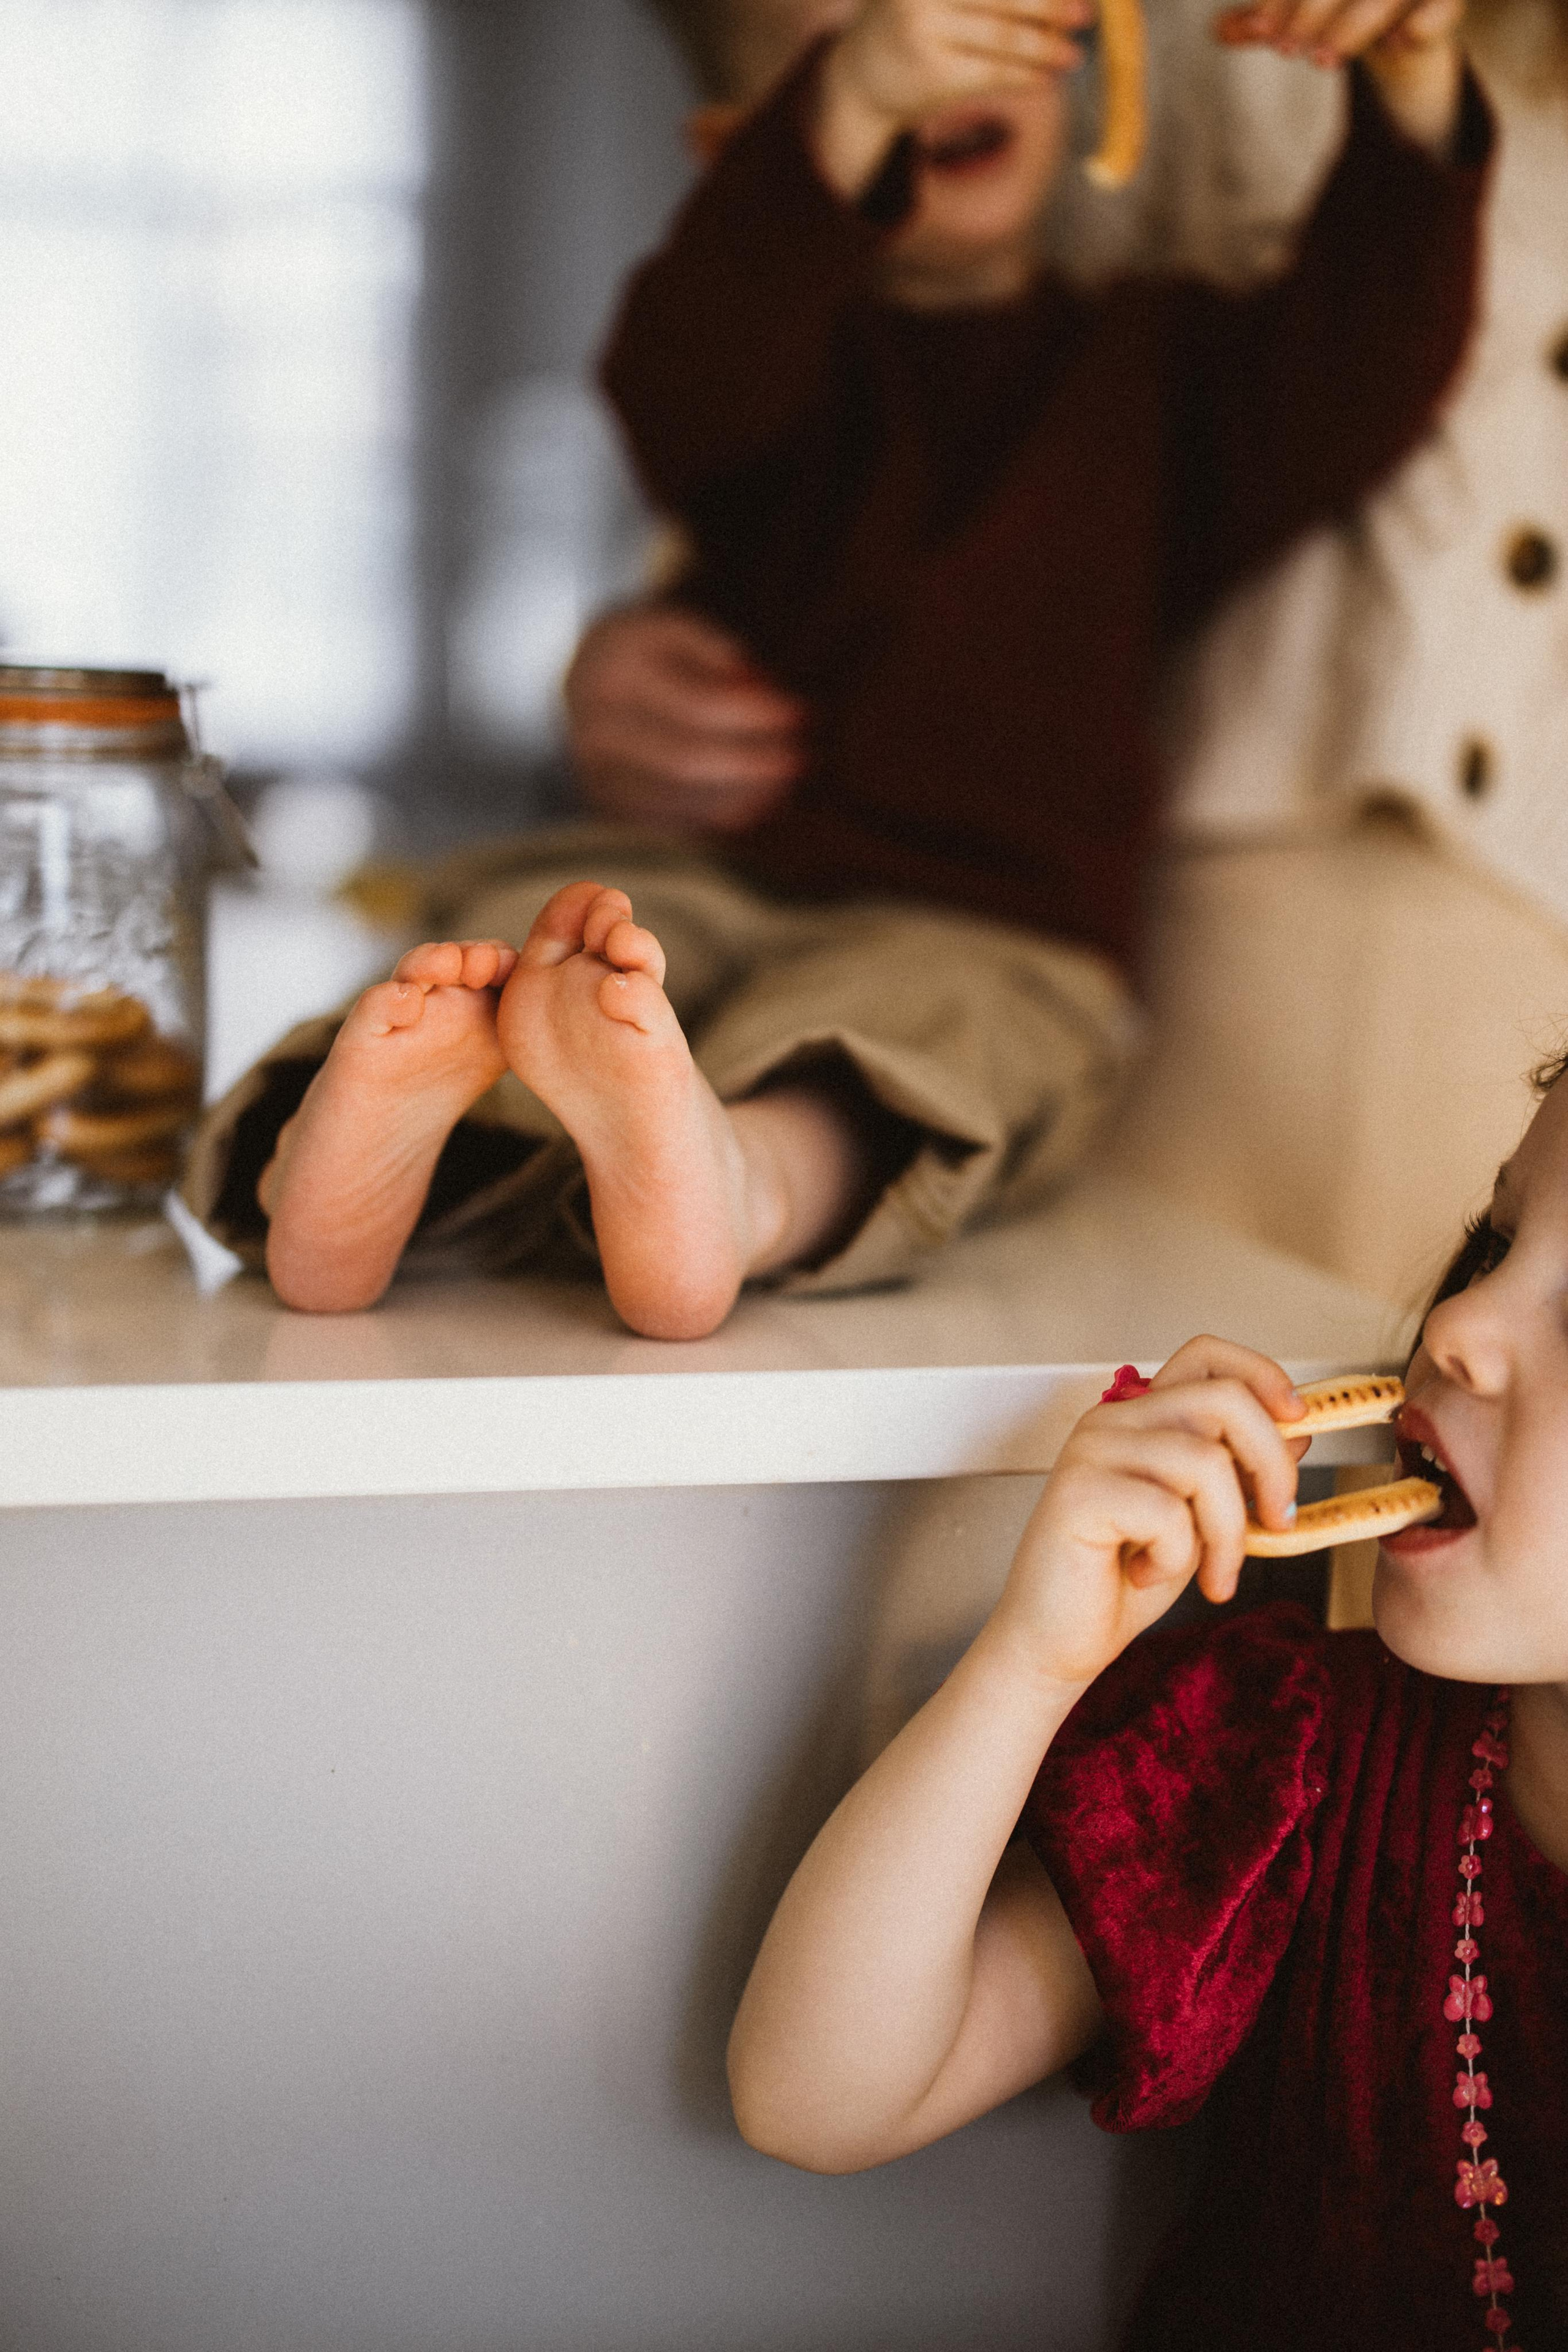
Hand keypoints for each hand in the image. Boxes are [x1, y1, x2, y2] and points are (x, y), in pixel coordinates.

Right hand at [563, 603, 808, 833]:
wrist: (583, 680)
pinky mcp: (604, 802)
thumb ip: (713, 650)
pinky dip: (713, 816)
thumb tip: (755, 685)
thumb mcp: (674, 628)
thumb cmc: (647, 652)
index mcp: (613, 670)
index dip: (753, 713)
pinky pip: (666, 821)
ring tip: (784, 781)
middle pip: (685, 759)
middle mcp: (594, 726)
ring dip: (739, 794)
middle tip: (798, 759)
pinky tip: (754, 802)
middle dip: (750, 763)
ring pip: (677, 797)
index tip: (797, 713)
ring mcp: (593, 770)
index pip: (697, 704)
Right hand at [816, 0, 1090, 193]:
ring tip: (1072, 54)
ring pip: (1004, 37)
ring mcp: (924, 31)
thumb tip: (1051, 3)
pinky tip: (1047, 77)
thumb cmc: (912, 23)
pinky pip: (992, 73)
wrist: (860, 80)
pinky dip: (1025, 75)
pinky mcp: (931, 74)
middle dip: (1049, 5)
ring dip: (1045, 46)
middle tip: (1084, 15)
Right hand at [989, 1337, 1309, 1691]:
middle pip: (1224, 1400)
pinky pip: (1169, 1514)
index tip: (1296, 1420)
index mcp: (1141, 1417)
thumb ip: (1234, 1472)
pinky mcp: (1080, 1493)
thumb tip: (1295, 1432)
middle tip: (1276, 1521)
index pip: (1206, 1355)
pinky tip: (1147, 1576)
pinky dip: (1177, 1559)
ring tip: (1212, 1574)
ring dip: (1228, 1534)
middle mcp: (1113, 1420)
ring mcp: (1092, 1451)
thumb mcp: (1198, 1520)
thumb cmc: (1119, 1582)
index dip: (1262, 1376)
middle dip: (1271, 1465)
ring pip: (1207, 1462)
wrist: (1057, 1640)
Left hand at [1212, 0, 1462, 149]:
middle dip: (1310, 12)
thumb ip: (1265, 21)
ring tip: (1321, 61)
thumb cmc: (1343, 9)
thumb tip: (1218, 33)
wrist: (1404, 22)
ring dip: (1353, 26)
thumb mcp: (1303, 14)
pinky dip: (1424, 24)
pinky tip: (1397, 45)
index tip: (1260, 31)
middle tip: (1285, 50)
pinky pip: (1442, 8)